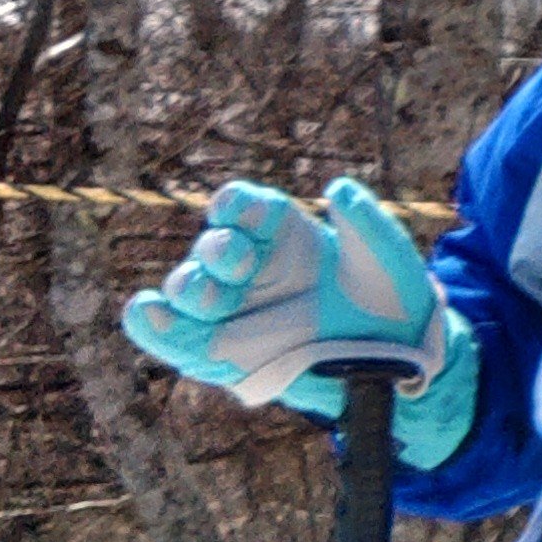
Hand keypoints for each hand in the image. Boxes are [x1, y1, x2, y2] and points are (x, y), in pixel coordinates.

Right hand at [121, 181, 478, 464]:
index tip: (246, 207)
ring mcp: (230, 307)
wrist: (395, 352)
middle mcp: (246, 264)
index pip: (241, 206)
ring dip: (190, 288)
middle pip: (211, 248)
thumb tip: (338, 189)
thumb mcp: (387, 255)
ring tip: (209, 295)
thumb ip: (366, 222)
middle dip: (217, 250)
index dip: (236, 204)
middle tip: (238, 259)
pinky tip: (146, 314)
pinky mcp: (218, 350)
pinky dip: (152, 326)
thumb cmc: (391, 295)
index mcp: (278, 231)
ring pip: (187, 289)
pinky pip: (172, 336)